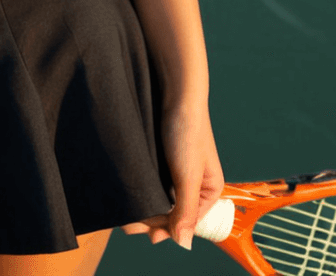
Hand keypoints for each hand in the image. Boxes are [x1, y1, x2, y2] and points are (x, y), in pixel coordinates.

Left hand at [118, 100, 224, 248]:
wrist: (176, 90)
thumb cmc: (187, 130)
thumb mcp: (187, 175)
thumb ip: (186, 210)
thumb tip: (184, 244)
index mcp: (209, 191)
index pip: (185, 222)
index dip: (164, 229)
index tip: (141, 231)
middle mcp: (196, 184)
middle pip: (172, 212)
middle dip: (151, 220)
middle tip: (127, 224)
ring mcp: (178, 171)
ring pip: (161, 198)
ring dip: (145, 207)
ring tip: (125, 213)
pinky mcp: (164, 158)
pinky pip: (154, 182)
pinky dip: (143, 190)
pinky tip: (130, 193)